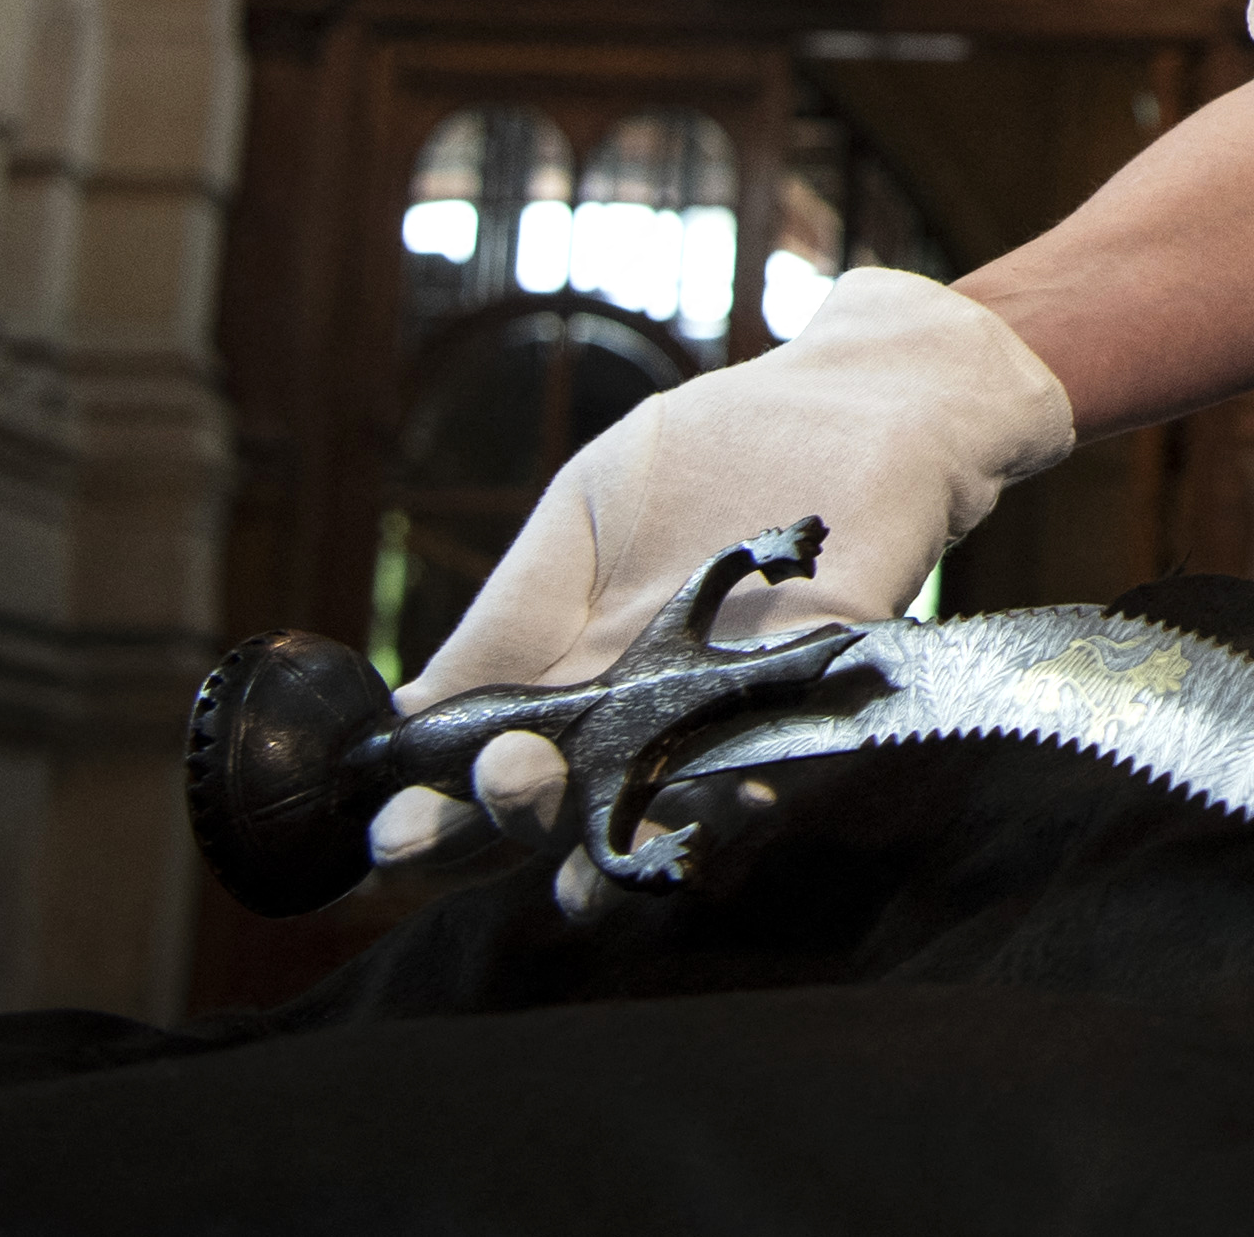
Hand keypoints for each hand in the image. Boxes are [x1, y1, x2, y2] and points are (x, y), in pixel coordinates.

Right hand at [366, 269, 1075, 886]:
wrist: (861, 394)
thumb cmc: (718, 450)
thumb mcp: (586, 512)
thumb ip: (511, 614)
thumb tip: (404, 721)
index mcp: (578, 681)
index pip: (492, 773)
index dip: (438, 820)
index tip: (392, 835)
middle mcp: (651, 718)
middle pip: (567, 812)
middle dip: (515, 826)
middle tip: (499, 783)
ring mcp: (739, 708)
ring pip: (667, 812)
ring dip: (620, 844)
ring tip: (577, 859)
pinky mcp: (828, 686)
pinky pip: (784, 755)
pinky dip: (746, 787)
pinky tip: (713, 804)